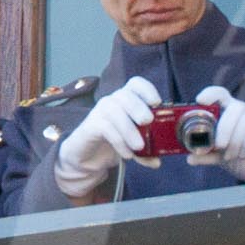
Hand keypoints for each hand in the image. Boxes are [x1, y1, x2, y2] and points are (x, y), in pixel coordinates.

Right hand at [53, 76, 162, 197]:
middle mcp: (113, 101)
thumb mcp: (134, 146)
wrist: (87, 154)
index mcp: (127, 100)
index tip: (156, 103)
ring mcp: (100, 112)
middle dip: (138, 107)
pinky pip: (105, 128)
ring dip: (129, 128)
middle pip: (125, 95)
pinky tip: (127, 154)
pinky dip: (118, 141)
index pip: (136, 84)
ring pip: (114, 111)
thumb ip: (146, 152)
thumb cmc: (114, 141)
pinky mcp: (90, 126)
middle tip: (148, 121)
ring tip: (139, 146)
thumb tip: (157, 161)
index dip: (147, 89)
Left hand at [189, 86, 244, 182]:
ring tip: (230, 156)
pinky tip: (244, 154)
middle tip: (219, 146)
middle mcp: (243, 110)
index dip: (210, 93)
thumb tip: (189, 158)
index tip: (200, 100)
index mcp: (227, 112)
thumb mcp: (218, 157)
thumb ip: (205, 155)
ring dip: (235, 142)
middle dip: (224, 128)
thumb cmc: (238, 156)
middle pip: (234, 107)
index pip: (220, 94)